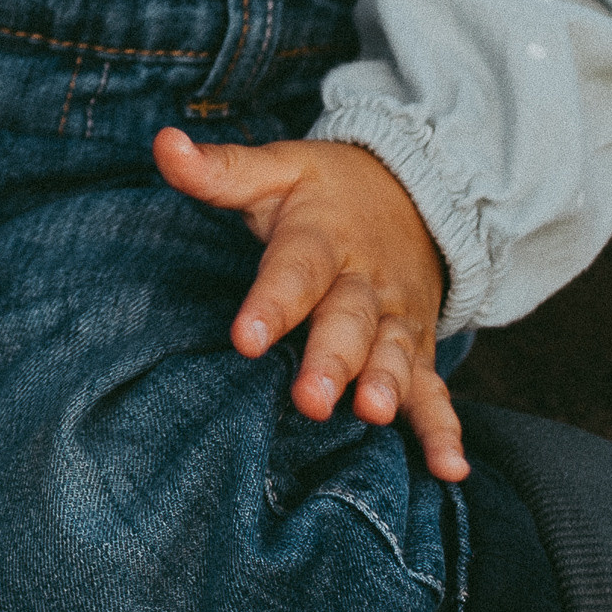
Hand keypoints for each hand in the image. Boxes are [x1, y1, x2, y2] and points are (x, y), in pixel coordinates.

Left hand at [154, 127, 467, 480]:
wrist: (417, 190)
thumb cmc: (327, 191)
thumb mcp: (277, 169)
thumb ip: (221, 169)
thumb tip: (163, 144)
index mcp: (322, 237)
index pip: (294, 270)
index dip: (272, 303)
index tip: (246, 339)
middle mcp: (364, 282)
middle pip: (348, 321)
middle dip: (332, 359)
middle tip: (310, 399)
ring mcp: (397, 318)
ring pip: (393, 354)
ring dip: (386, 385)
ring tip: (372, 412)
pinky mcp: (420, 349)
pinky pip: (436, 390)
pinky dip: (445, 429)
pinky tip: (448, 468)